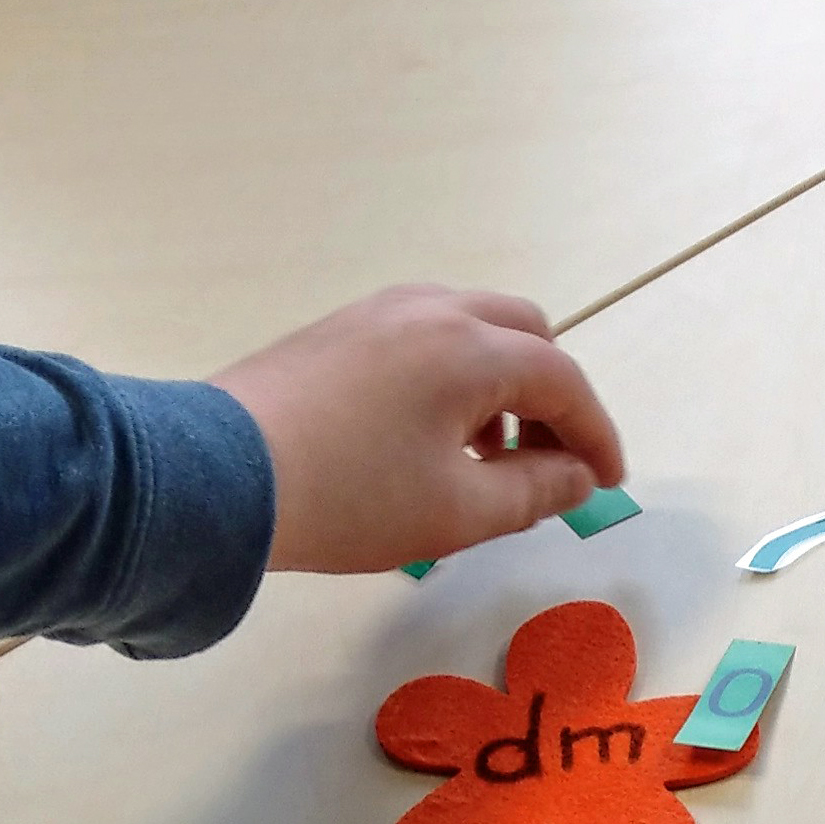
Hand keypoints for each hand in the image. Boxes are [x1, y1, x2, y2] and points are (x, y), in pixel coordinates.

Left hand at [211, 284, 625, 573]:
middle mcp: (433, 310)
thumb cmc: (350, 499)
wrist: (218, 477)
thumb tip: (578, 477)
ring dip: (501, 383)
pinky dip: (453, 374)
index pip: (563, 381)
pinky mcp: (340, 328)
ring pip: (473, 327)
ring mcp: (380, 311)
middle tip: (550, 461)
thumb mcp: (457, 513)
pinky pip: (425, 333)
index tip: (607, 483)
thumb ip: (535, 492)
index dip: (596, 435)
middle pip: (526, 334)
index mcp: (472, 351)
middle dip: (552, 396)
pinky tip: (429, 434)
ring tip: (486, 456)